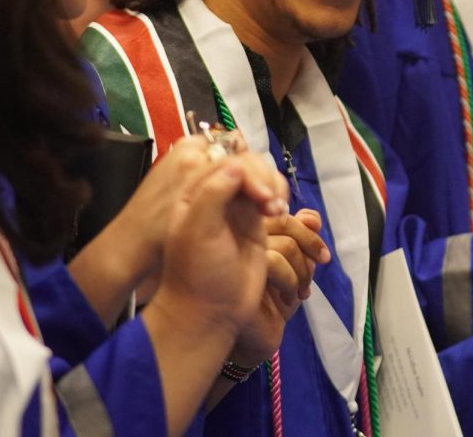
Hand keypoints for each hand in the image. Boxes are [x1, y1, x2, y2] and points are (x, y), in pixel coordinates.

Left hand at [69, 134, 273, 325]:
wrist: (211, 311)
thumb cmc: (197, 273)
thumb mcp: (197, 231)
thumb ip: (212, 194)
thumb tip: (237, 165)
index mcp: (193, 191)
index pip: (225, 161)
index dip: (247, 171)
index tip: (261, 196)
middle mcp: (213, 194)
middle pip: (246, 163)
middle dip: (264, 179)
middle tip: (273, 206)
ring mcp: (234, 207)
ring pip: (260, 177)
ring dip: (274, 187)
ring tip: (277, 211)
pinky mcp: (253, 221)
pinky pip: (270, 195)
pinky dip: (280, 197)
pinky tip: (280, 212)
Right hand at [229, 208, 330, 366]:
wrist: (259, 336)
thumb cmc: (275, 299)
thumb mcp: (298, 266)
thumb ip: (305, 239)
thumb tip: (312, 217)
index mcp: (253, 231)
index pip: (286, 215)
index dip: (310, 232)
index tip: (323, 257)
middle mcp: (240, 237)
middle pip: (285, 224)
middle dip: (310, 248)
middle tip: (318, 269)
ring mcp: (234, 254)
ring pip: (283, 244)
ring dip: (303, 270)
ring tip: (302, 291)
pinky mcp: (235, 273)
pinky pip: (272, 261)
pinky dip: (292, 280)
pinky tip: (292, 298)